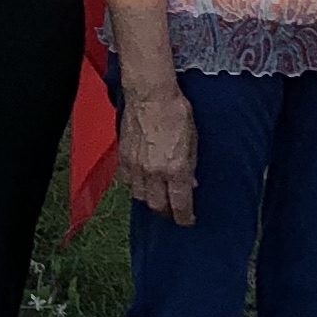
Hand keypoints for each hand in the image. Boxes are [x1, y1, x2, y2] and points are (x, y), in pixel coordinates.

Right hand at [117, 80, 196, 223]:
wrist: (151, 95)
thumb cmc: (176, 112)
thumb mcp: (193, 141)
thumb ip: (190, 165)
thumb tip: (190, 182)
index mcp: (175, 169)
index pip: (180, 204)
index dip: (184, 217)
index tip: (187, 221)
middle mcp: (154, 172)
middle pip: (157, 205)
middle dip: (166, 212)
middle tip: (171, 210)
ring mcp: (136, 166)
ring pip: (140, 196)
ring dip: (150, 200)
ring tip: (157, 196)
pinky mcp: (124, 157)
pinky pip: (128, 181)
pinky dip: (135, 186)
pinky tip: (142, 181)